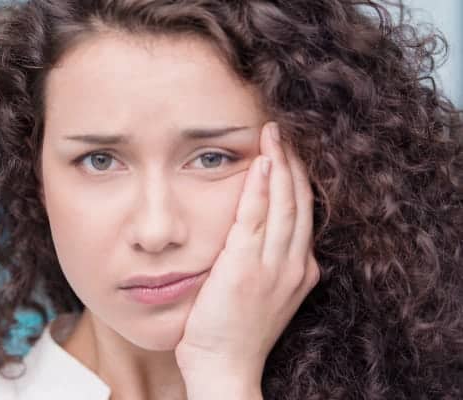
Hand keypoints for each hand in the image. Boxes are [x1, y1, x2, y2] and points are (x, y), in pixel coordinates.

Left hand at [175, 121, 320, 392]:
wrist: (225, 366)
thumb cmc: (235, 330)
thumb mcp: (262, 292)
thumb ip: (265, 260)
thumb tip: (254, 232)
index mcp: (301, 269)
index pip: (304, 212)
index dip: (299, 178)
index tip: (289, 151)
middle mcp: (295, 264)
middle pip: (299, 201)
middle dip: (293, 161)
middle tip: (284, 130)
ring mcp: (274, 265)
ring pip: (283, 203)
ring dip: (280, 163)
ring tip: (273, 133)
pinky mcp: (246, 266)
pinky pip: (255, 217)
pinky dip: (260, 187)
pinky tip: (260, 162)